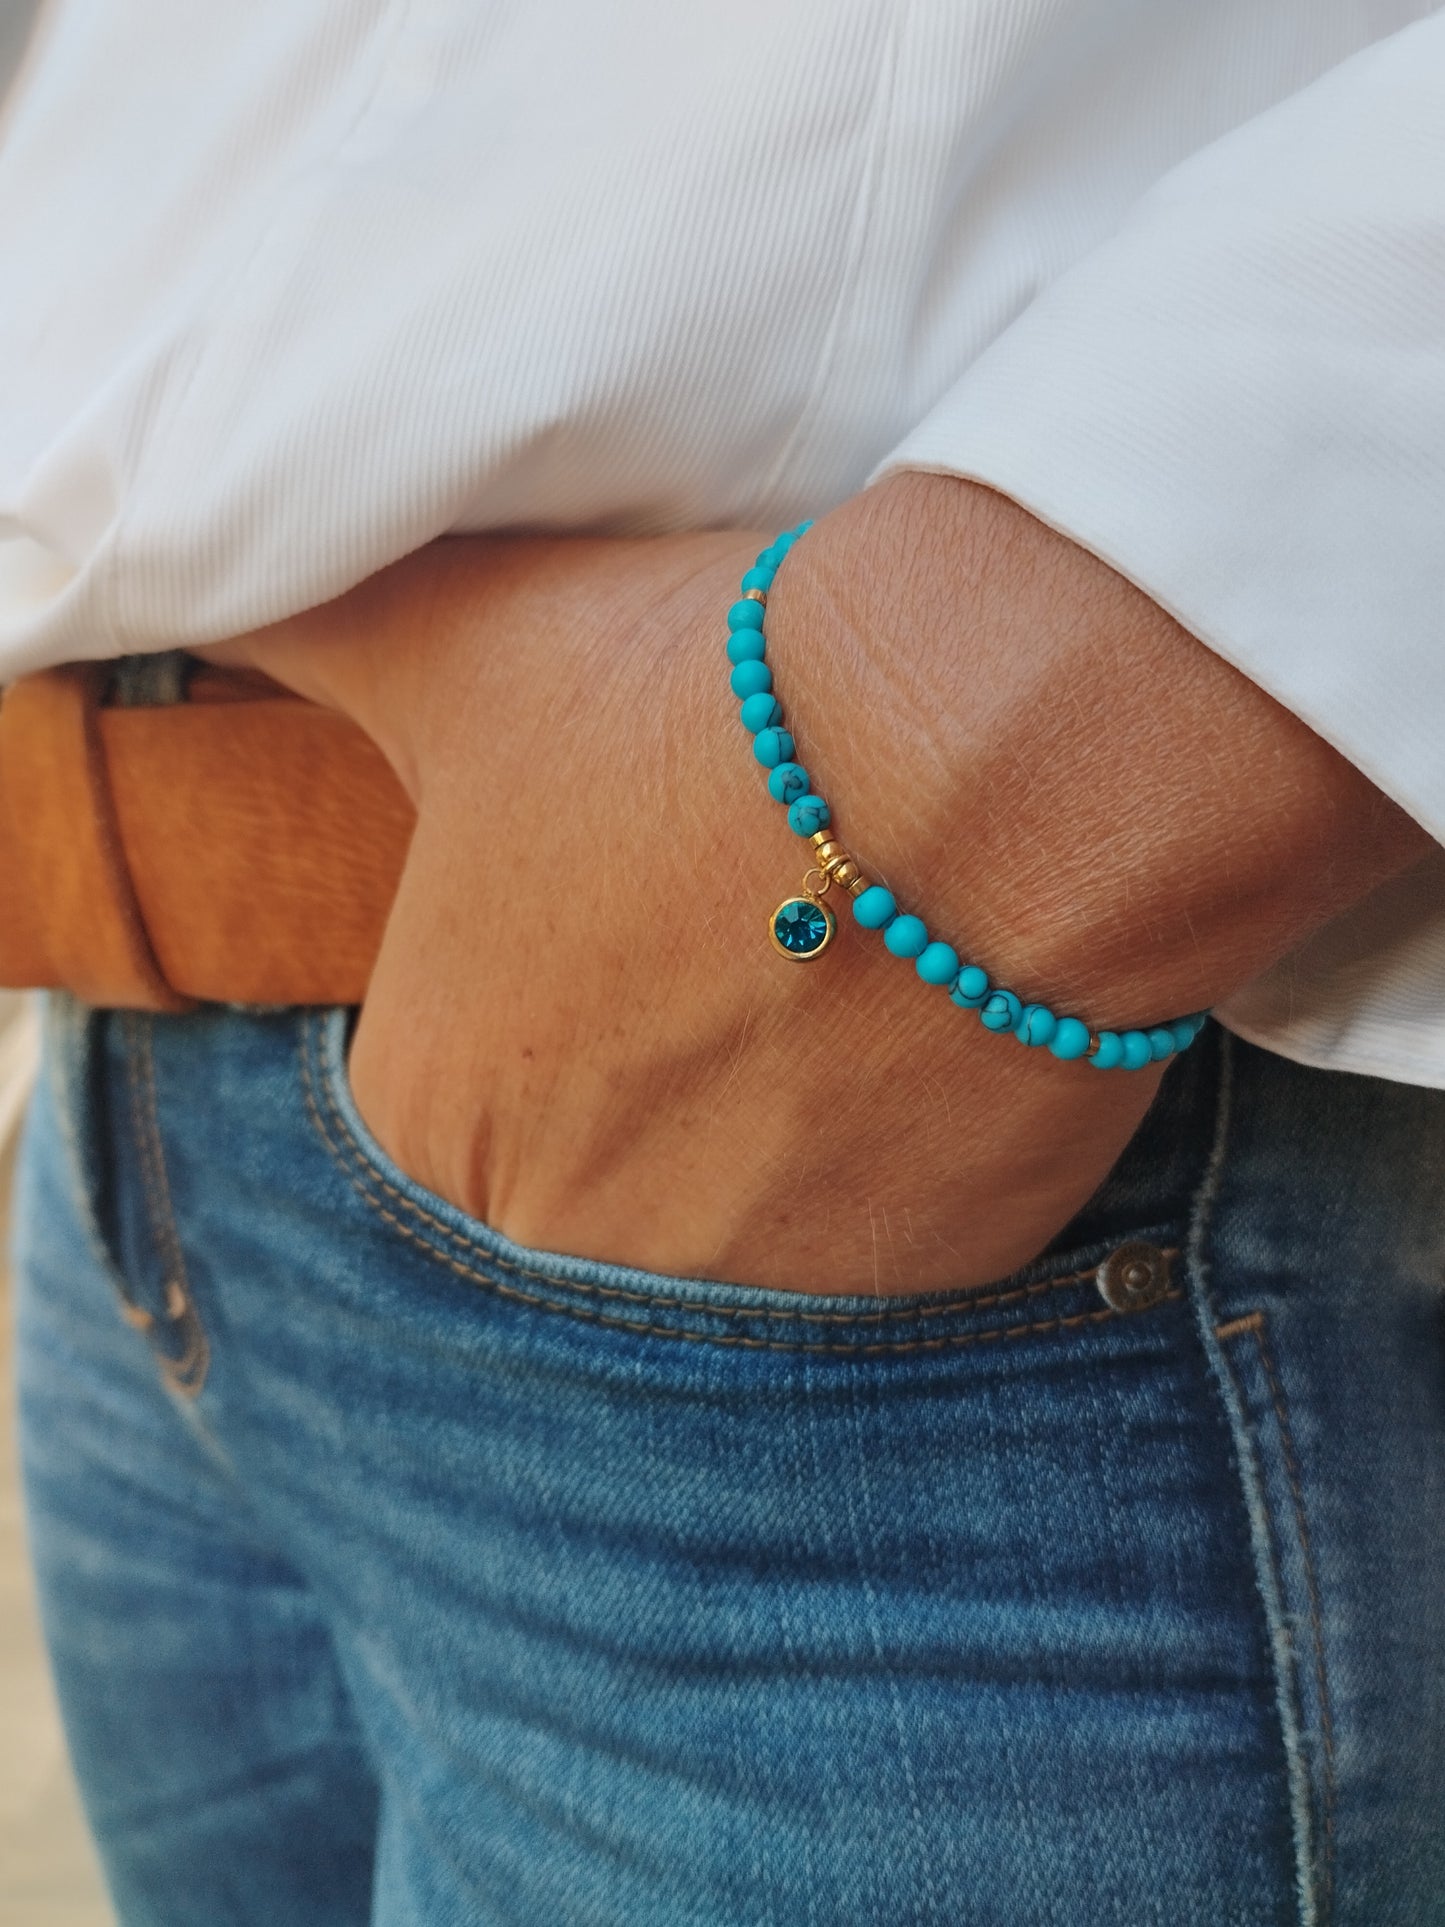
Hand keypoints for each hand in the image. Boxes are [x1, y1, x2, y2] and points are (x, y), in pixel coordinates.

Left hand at [197, 478, 1425, 1292]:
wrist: (1002, 754)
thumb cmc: (712, 696)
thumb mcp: (472, 639)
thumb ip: (319, 635)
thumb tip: (206, 579)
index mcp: (435, 1112)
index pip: (463, 1089)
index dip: (564, 977)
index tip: (644, 901)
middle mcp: (568, 1241)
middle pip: (604, 1162)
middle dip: (667, 1064)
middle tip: (755, 936)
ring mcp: (753, 1291)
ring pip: (749, 1216)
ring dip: (790, 1120)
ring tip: (860, 973)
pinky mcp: (920, 1289)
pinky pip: (888, 1239)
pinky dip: (910, 1151)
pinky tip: (944, 1030)